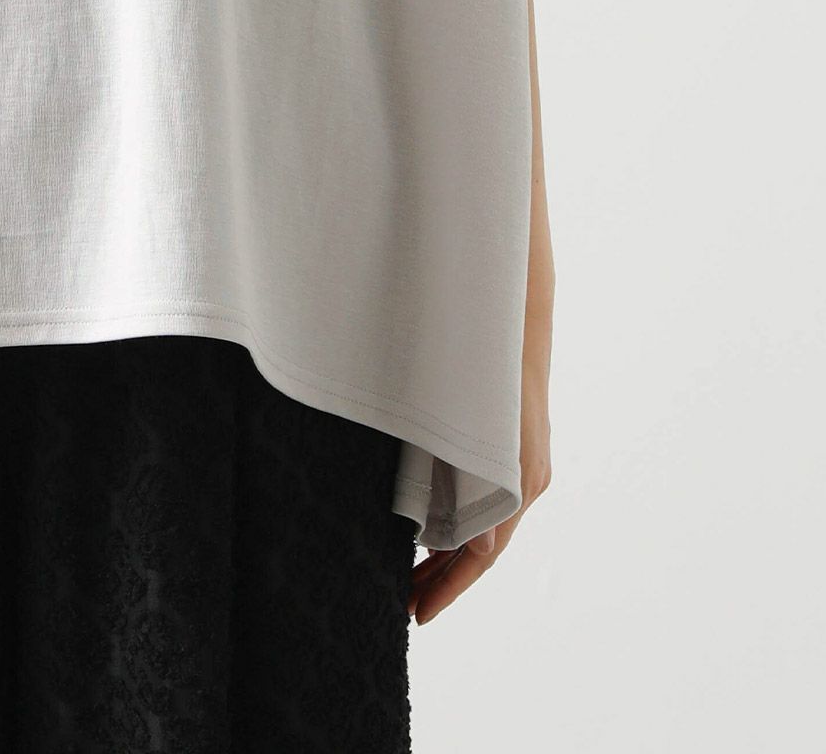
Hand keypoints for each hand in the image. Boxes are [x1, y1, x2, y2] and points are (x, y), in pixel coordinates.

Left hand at [407, 346, 552, 625]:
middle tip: (405, 607)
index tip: (419, 614)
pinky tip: (429, 535)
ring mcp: (522, 468)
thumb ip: (472, 480)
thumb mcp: (474, 423)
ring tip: (410, 581)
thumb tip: (479, 548)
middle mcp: (526, 481)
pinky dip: (458, 527)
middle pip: (483, 549)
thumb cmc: (483, 363)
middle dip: (444, 581)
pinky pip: (485, 505)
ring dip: (448, 556)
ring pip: (484, 530)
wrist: (511, 316)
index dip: (451, 587)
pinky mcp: (512, 455)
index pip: (484, 556)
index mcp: (519, 480)